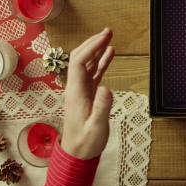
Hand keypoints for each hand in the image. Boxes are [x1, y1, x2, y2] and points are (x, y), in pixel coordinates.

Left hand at [61, 28, 114, 159]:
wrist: (77, 154)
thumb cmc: (86, 142)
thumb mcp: (96, 127)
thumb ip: (102, 108)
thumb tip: (107, 88)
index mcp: (76, 92)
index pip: (79, 62)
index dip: (91, 47)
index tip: (105, 38)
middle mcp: (76, 88)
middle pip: (80, 58)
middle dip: (93, 43)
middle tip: (107, 31)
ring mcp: (81, 90)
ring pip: (87, 63)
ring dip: (97, 49)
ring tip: (108, 37)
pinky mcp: (88, 94)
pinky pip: (94, 73)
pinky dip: (101, 62)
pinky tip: (109, 55)